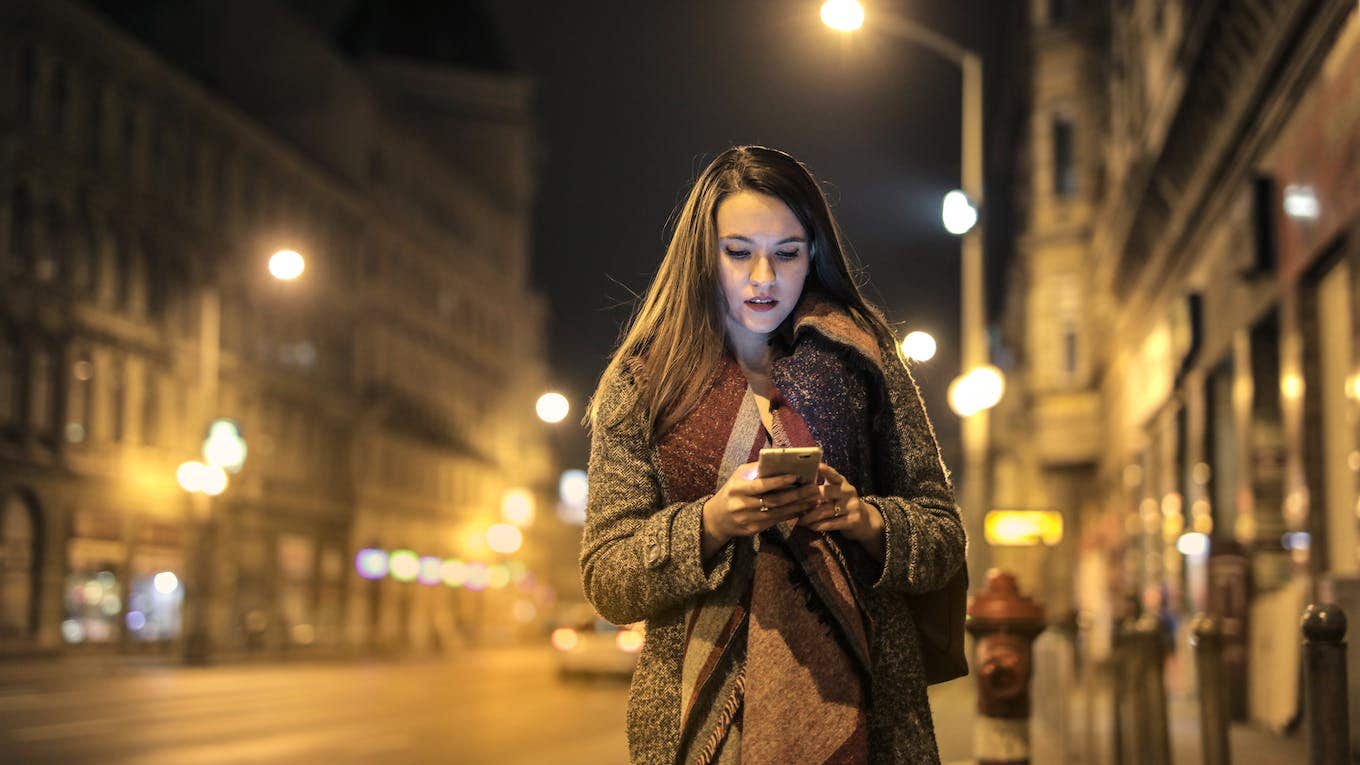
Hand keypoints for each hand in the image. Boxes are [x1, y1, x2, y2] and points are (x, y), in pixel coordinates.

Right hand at [702, 462, 821, 543]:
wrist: (717, 518)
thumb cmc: (732, 491)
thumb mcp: (739, 476)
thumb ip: (757, 470)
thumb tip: (780, 461)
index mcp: (738, 488)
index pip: (761, 485)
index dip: (779, 481)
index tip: (796, 476)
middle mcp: (742, 505)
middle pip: (774, 500)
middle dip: (797, 494)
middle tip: (814, 488)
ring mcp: (748, 519)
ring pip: (778, 513)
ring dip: (798, 506)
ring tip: (814, 499)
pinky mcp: (754, 529)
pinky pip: (776, 521)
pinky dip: (791, 515)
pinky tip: (803, 509)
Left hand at [797, 463, 882, 543]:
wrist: (865, 521)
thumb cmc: (843, 504)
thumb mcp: (836, 492)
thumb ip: (823, 486)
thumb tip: (798, 483)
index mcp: (842, 482)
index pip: (832, 474)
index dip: (824, 470)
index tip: (814, 466)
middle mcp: (848, 492)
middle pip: (824, 493)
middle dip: (805, 498)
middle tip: (791, 503)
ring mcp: (851, 506)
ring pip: (825, 510)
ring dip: (809, 516)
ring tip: (799, 520)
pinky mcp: (853, 520)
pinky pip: (832, 523)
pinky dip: (818, 526)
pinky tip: (810, 527)